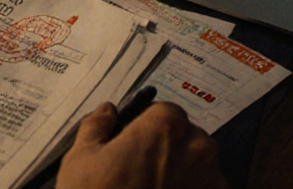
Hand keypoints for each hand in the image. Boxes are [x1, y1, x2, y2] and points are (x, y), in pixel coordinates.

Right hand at [56, 102, 227, 188]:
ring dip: (182, 171)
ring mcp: (211, 178)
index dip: (147, 126)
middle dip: (167, 148)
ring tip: (154, 188)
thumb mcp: (81, 159)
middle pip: (185, 136)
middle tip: (141, 170)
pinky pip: (207, 187)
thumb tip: (107, 111)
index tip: (133, 143)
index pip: (164, 111)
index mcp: (165, 126)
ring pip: (198, 163)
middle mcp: (197, 146)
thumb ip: (97, 126)